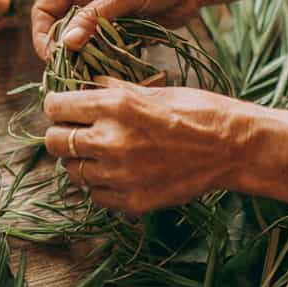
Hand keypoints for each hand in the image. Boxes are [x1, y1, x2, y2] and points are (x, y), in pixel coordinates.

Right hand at [31, 0, 197, 59]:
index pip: (45, 8)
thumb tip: (66, 43)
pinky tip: (111, 72)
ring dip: (85, 59)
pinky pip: (106, 50)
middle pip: (62, 29)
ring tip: (89, 75)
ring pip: (84, 44)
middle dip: (64, 50)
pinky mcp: (124, 31)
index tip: (50, 54)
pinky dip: (106, 62)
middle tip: (70, 70)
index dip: (42, 32)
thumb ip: (95, 16)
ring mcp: (106, 16)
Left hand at [43, 83, 247, 213]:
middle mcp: (111, 141)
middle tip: (77, 131)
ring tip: (102, 152)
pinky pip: (95, 194)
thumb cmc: (198, 111)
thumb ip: (113, 90)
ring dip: (81, 160)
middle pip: (54, 141)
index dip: (58, 105)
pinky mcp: (131, 201)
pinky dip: (101, 184)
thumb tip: (85, 85)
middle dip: (61, 133)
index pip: (56, 107)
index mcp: (116, 106)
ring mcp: (120, 175)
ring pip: (72, 170)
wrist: (233, 148)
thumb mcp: (153, 91)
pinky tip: (119, 172)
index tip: (64, 107)